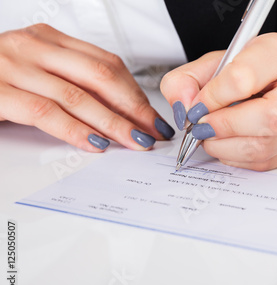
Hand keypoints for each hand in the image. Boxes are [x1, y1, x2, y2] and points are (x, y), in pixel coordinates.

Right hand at [0, 24, 174, 151]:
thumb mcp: (37, 71)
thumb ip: (72, 83)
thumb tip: (119, 112)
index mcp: (48, 38)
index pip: (107, 63)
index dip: (136, 92)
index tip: (153, 116)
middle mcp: (32, 46)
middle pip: (101, 77)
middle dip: (134, 108)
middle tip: (152, 131)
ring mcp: (12, 66)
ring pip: (79, 96)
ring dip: (114, 123)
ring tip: (134, 142)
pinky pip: (47, 112)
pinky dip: (76, 131)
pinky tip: (96, 144)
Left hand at [161, 33, 276, 170]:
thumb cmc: (255, 70)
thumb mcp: (217, 62)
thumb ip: (188, 80)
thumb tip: (183, 108)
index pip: (243, 78)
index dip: (212, 98)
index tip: (196, 106)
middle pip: (269, 118)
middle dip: (224, 128)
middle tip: (202, 127)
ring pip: (266, 147)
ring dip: (226, 147)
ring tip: (211, 137)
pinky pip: (266, 162)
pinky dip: (238, 158)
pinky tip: (229, 144)